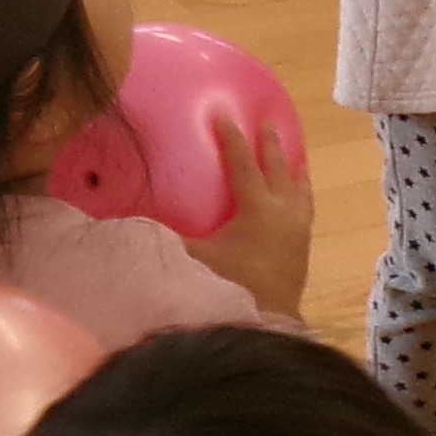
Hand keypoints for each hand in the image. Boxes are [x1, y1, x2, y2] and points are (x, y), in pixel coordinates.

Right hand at [182, 123, 312, 318]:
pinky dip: (301, 194)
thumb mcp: (195, 259)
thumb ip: (167, 239)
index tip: (224, 113)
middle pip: (279, 168)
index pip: (244, 164)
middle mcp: (284, 213)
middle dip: (271, 143)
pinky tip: (296, 198)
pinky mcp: (303, 247)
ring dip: (294, 168)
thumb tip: (130, 224)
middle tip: (268, 121)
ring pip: (300, 189)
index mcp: (258, 209)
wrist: (268, 321)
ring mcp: (298, 230)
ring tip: (294, 154)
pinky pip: (305, 209)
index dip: (232, 138)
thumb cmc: (231, 288)